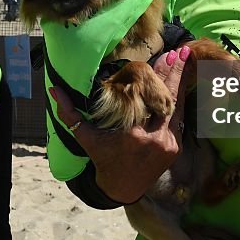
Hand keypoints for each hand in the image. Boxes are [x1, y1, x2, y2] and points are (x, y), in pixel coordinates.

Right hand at [49, 45, 188, 203]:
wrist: (123, 188)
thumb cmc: (103, 159)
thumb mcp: (85, 137)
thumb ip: (70, 113)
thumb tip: (53, 89)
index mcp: (132, 135)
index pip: (147, 97)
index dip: (156, 76)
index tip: (163, 56)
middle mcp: (154, 138)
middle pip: (168, 98)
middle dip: (175, 73)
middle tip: (182, 51)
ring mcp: (168, 144)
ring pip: (179, 108)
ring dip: (182, 83)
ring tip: (186, 61)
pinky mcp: (175, 148)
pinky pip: (180, 120)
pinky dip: (180, 102)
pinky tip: (184, 84)